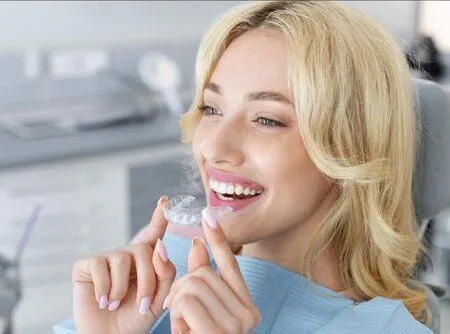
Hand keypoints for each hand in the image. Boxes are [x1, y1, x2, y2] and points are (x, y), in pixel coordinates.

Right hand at [72, 196, 176, 333]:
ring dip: (123, 289)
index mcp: (146, 261)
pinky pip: (99, 266)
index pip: (154, 234)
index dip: (159, 217)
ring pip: (122, 258)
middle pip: (144, 251)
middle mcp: (126, 255)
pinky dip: (104, 288)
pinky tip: (103, 301)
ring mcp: (105, 258)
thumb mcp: (160, 298)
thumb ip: (166, 272)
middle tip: (145, 305)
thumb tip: (160, 246)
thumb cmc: (136, 317)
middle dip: (148, 281)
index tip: (165, 201)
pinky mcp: (85, 265)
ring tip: (117, 305)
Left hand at [165, 208, 260, 333]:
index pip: (231, 265)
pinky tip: (185, 332)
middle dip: (182, 288)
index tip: (208, 215)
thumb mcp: (200, 312)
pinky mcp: (220, 332)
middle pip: (203, 274)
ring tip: (185, 328)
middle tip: (181, 315)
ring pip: (191, 285)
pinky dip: (177, 315)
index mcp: (246, 307)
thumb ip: (200, 280)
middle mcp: (248, 314)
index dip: (218, 239)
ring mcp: (237, 324)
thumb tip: (196, 245)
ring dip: (177, 304)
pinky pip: (186, 301)